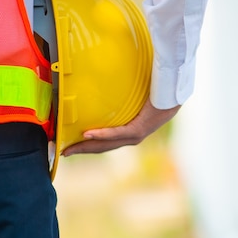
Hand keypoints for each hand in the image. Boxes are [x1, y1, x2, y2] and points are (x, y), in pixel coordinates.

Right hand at [61, 100, 180, 155]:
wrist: (174, 93)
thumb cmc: (156, 91)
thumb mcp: (133, 98)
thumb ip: (119, 98)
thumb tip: (105, 85)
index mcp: (131, 131)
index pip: (107, 142)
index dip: (88, 146)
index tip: (71, 147)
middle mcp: (133, 137)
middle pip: (103, 147)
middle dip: (81, 150)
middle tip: (63, 152)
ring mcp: (136, 135)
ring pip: (108, 144)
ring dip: (87, 147)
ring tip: (69, 148)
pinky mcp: (139, 129)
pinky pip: (118, 133)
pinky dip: (103, 134)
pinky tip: (87, 135)